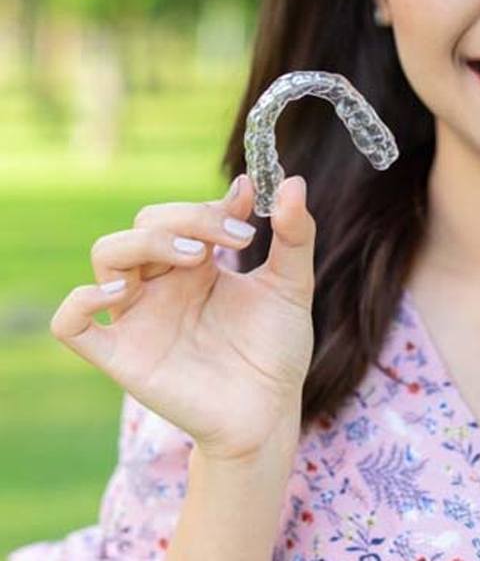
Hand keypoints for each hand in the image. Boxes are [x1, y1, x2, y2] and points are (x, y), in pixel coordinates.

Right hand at [49, 174, 315, 461]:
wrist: (269, 411)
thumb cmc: (276, 350)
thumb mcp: (291, 286)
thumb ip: (294, 235)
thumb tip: (291, 180)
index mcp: (198, 266)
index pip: (183, 214)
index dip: (212, 205)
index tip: (251, 205)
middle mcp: (164, 284)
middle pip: (145, 224)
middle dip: (189, 219)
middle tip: (238, 241)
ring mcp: (141, 317)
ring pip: (108, 255)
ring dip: (144, 243)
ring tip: (192, 257)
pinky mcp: (123, 356)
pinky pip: (73, 324)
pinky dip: (81, 301)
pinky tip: (120, 292)